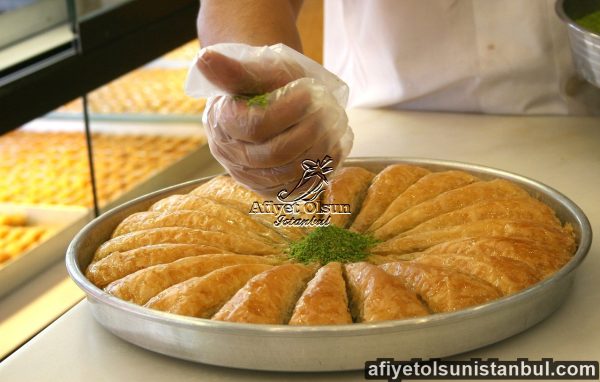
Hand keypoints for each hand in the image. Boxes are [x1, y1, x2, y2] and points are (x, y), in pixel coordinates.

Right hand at [197, 48, 352, 196]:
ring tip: (335, 124)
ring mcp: (251, 177)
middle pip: (276, 155)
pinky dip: (324, 167)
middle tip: (329, 110)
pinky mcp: (272, 190)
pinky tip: (334, 144)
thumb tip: (204, 59)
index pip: (256, 126)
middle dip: (310, 132)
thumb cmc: (264, 81)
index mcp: (222, 124)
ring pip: (291, 174)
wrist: (270, 100)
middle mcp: (232, 156)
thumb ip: (234, 69)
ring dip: (322, 149)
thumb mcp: (253, 69)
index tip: (309, 93)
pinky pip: (301, 189)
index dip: (288, 111)